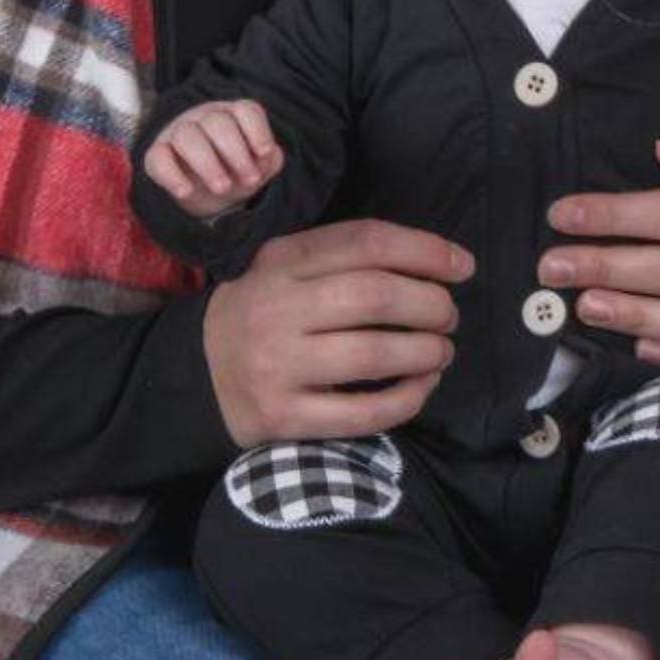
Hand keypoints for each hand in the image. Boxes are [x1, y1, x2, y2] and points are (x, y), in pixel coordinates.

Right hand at [144, 99, 283, 217]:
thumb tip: (266, 157)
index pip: (246, 110)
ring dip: (207, 163)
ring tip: (222, 187)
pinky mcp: (157, 154)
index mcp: (234, 115)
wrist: (208, 195)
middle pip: (217, 122)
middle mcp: (205, 118)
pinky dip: (171, 175)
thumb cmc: (237, 172)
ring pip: (187, 136)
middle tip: (248, 180)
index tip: (264, 153)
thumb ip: (268, 160)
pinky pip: (157, 157)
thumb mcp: (259, 167)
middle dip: (236, 152)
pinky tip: (186, 192)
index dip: (257, 131)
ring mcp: (178, 133)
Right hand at [201, 218, 470, 446]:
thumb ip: (350, 255)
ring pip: (374, 355)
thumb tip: (444, 261)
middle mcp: (276, 309)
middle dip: (431, 304)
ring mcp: (277, 366)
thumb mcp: (291, 265)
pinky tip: (422, 386)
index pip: (365, 242)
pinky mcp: (283, 417)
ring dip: (426, 352)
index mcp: (282, 261)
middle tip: (448, 316)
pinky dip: (407, 399)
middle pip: (375, 296)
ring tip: (441, 351)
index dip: (425, 251)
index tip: (462, 266)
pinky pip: (361, 413)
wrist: (197, 372)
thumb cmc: (267, 310)